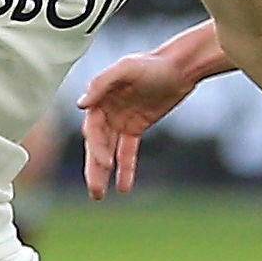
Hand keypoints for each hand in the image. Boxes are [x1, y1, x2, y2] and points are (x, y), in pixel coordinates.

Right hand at [75, 51, 195, 197]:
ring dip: (104, 173)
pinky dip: (125, 169)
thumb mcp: (127, 68)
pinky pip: (127, 151)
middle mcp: (106, 110)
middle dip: (94, 168)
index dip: (97, 147)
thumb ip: (102, 84)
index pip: (93, 129)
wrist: (180, 67)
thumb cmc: (153, 64)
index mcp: (99, 98)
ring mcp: (121, 120)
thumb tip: (81, 105)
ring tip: (99, 196)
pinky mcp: (136, 127)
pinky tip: (123, 188)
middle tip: (95, 191)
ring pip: (109, 151)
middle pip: (97, 144)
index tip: (105, 163)